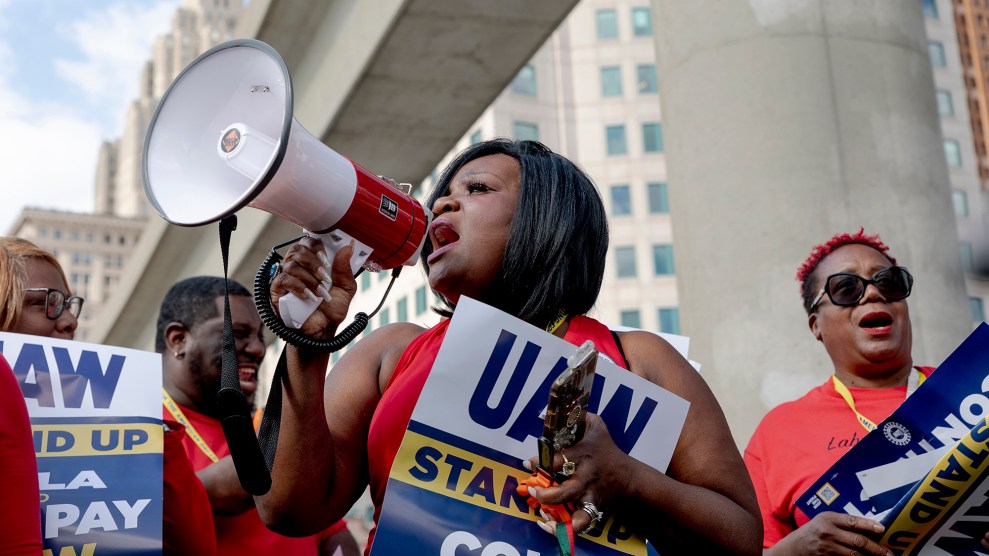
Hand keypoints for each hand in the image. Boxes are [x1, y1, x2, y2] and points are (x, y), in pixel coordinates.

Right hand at [269, 236, 357, 339]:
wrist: (323, 330)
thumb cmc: (332, 308)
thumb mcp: (346, 288)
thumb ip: (345, 268)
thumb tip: (348, 247)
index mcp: (313, 262)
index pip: (308, 242)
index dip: (316, 246)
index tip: (326, 258)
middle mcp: (297, 267)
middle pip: (297, 249)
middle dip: (313, 262)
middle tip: (325, 277)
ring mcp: (285, 277)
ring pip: (291, 265)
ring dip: (309, 278)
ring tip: (320, 293)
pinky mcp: (277, 291)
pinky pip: (283, 280)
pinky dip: (298, 287)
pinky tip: (309, 297)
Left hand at [525, 414, 629, 533]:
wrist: (626, 476)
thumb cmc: (606, 448)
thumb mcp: (595, 425)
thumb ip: (576, 415)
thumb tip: (548, 411)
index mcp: (583, 455)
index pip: (559, 458)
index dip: (541, 461)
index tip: (528, 462)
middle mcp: (586, 477)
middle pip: (566, 489)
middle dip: (545, 492)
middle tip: (532, 487)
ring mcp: (589, 495)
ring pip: (575, 510)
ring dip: (553, 511)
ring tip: (540, 509)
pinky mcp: (592, 508)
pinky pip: (580, 523)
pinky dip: (564, 528)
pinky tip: (547, 526)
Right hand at [774, 512, 890, 555]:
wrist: (795, 546)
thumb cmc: (815, 530)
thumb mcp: (825, 520)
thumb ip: (844, 522)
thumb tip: (871, 528)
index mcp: (829, 519)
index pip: (852, 521)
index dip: (869, 525)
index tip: (883, 529)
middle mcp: (828, 533)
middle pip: (857, 541)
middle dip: (877, 548)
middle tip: (890, 554)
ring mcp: (827, 548)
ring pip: (855, 555)